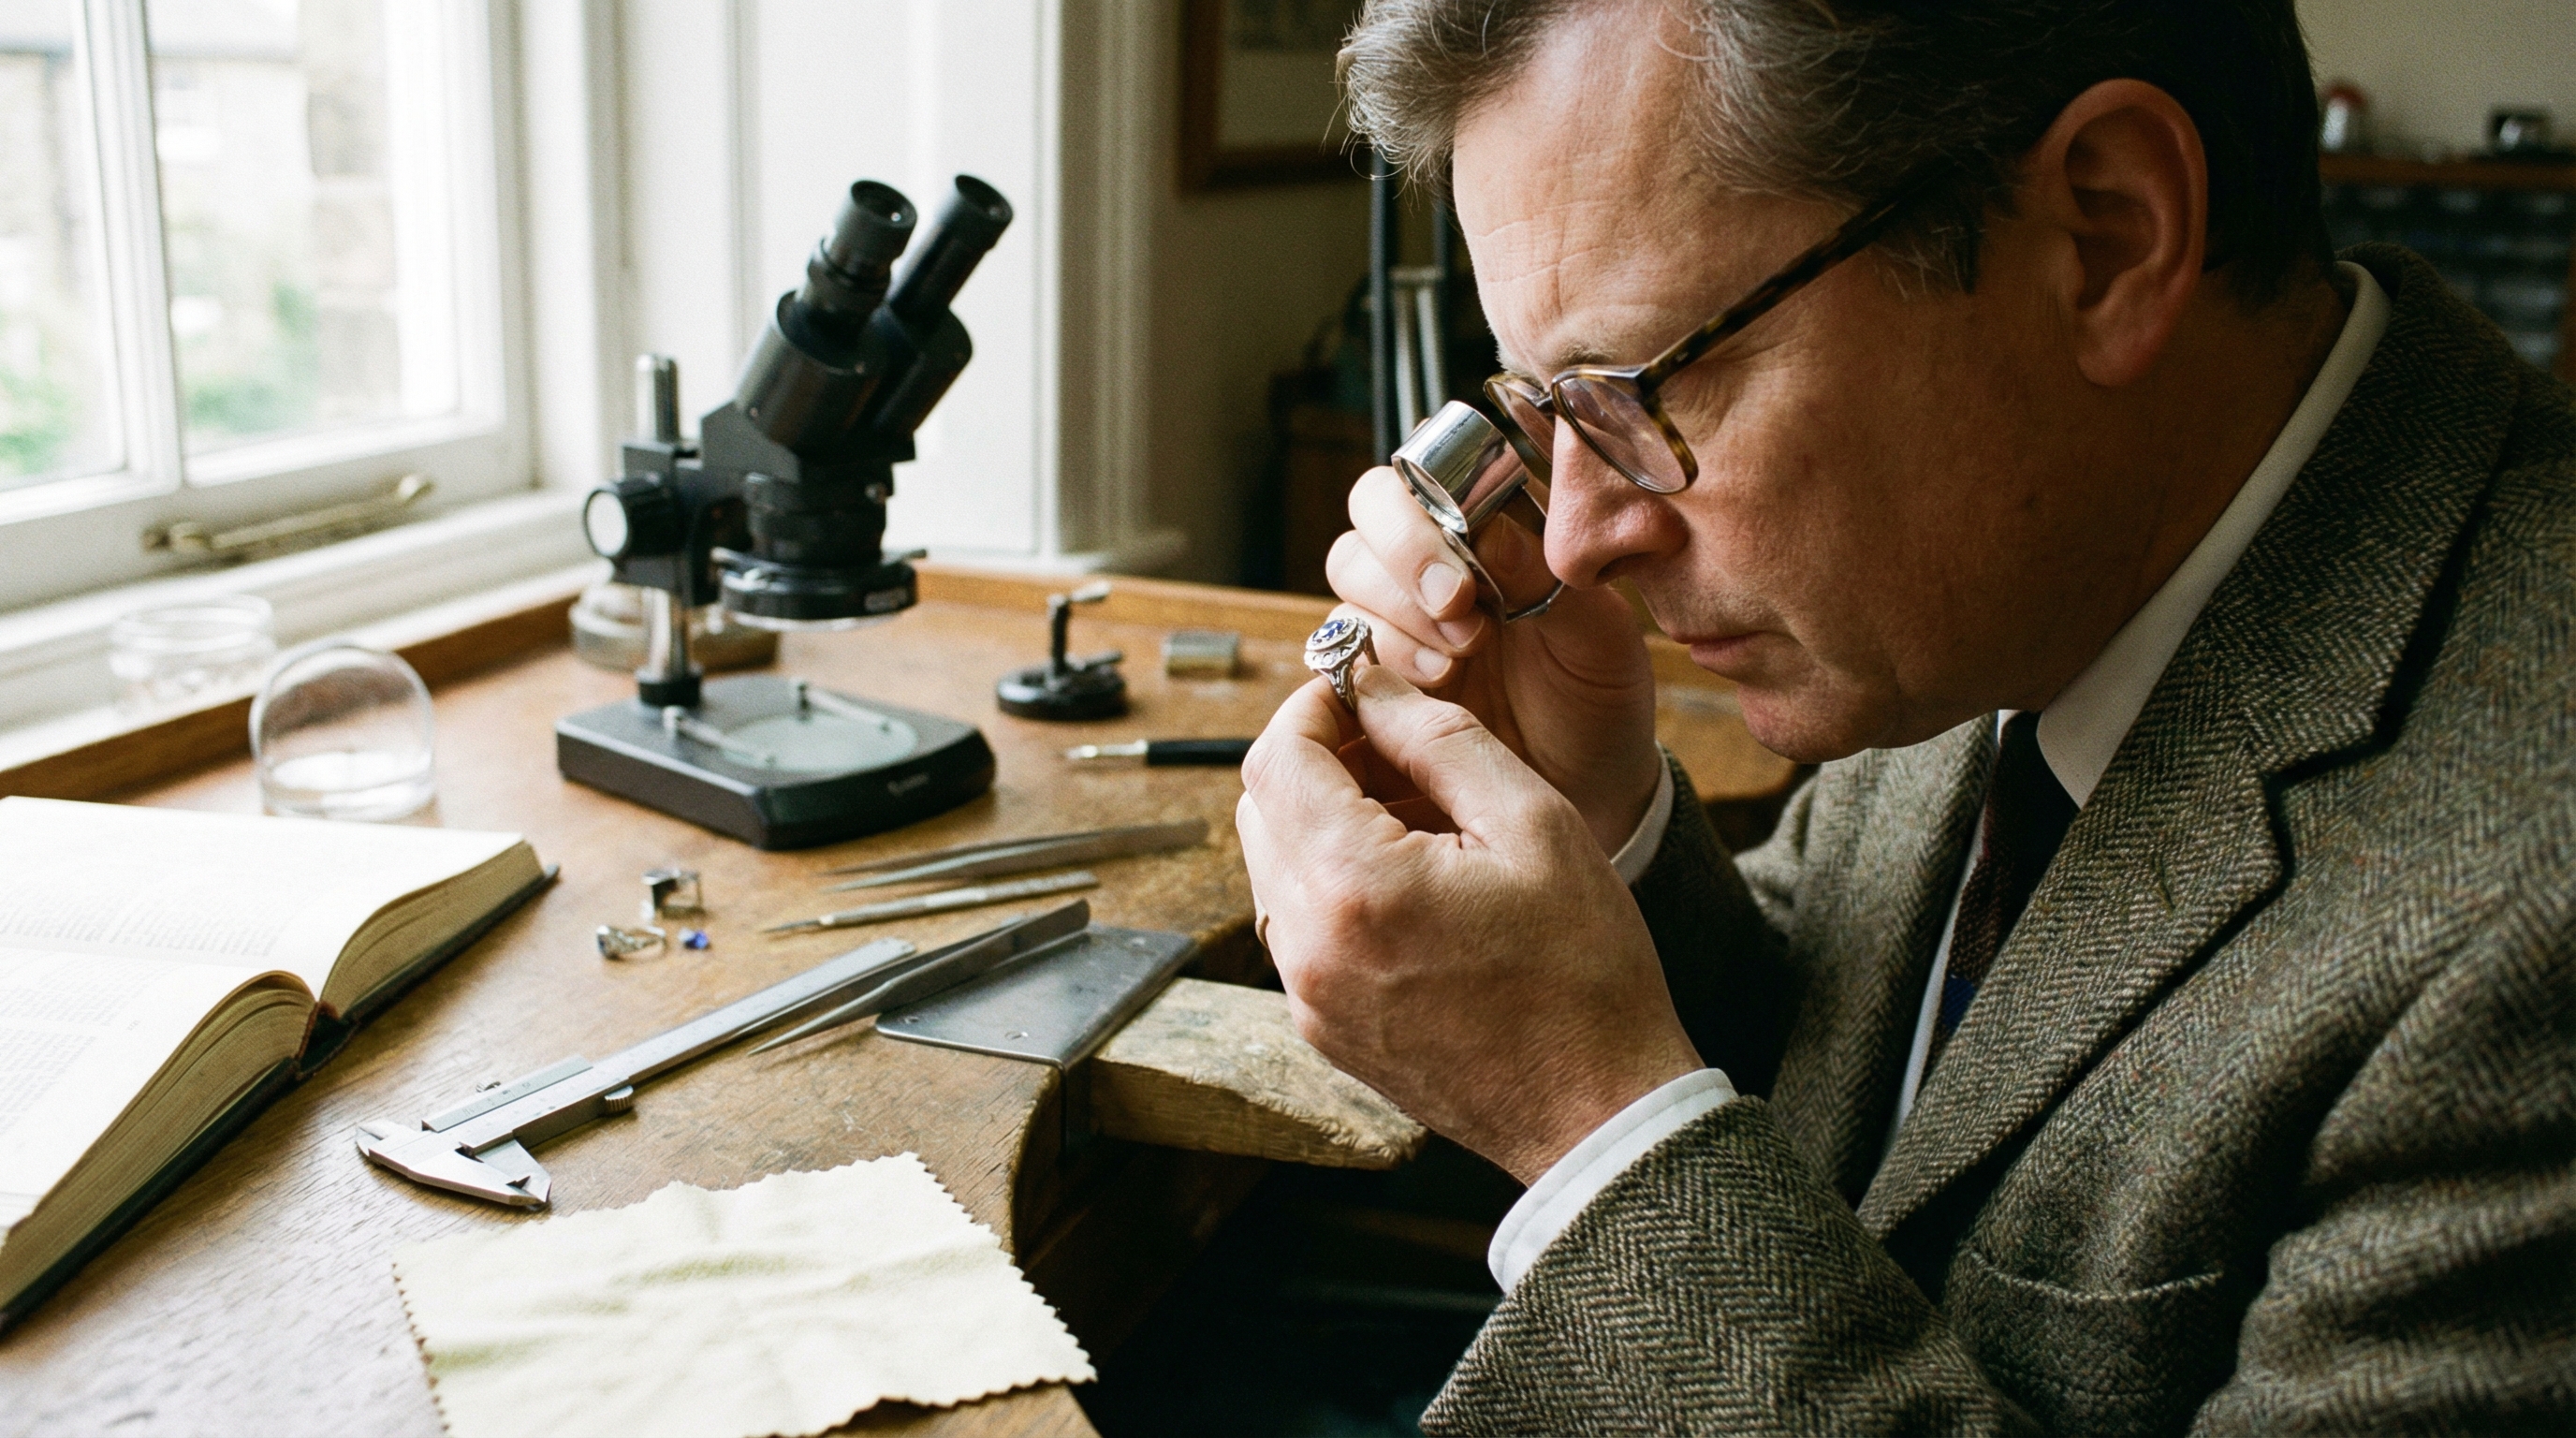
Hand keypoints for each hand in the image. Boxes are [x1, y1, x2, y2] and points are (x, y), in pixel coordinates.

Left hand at [1237, 662, 1702, 1184]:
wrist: (1598, 1111)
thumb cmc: (1585, 968)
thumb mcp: (1533, 821)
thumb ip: (1439, 736)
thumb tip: (1372, 684)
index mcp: (1355, 886)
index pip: (1279, 758)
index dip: (1314, 706)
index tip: (1361, 686)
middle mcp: (1309, 945)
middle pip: (1262, 808)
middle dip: (1315, 758)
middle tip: (1393, 741)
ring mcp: (1308, 994)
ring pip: (1274, 866)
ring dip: (1322, 819)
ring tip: (1416, 811)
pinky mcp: (1321, 1026)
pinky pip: (1299, 924)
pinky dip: (1333, 882)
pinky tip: (1411, 878)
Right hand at [1326, 466, 1660, 853]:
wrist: (1585, 789)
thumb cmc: (1599, 697)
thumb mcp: (1598, 636)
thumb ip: (1545, 577)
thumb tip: (1491, 529)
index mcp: (1489, 531)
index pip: (1422, 481)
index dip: (1425, 523)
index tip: (1466, 580)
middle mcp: (1433, 565)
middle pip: (1365, 525)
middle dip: (1401, 569)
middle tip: (1457, 619)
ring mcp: (1399, 621)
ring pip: (1347, 589)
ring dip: (1393, 626)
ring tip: (1453, 669)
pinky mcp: (1376, 680)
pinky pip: (1339, 657)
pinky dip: (1373, 674)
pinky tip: (1431, 695)